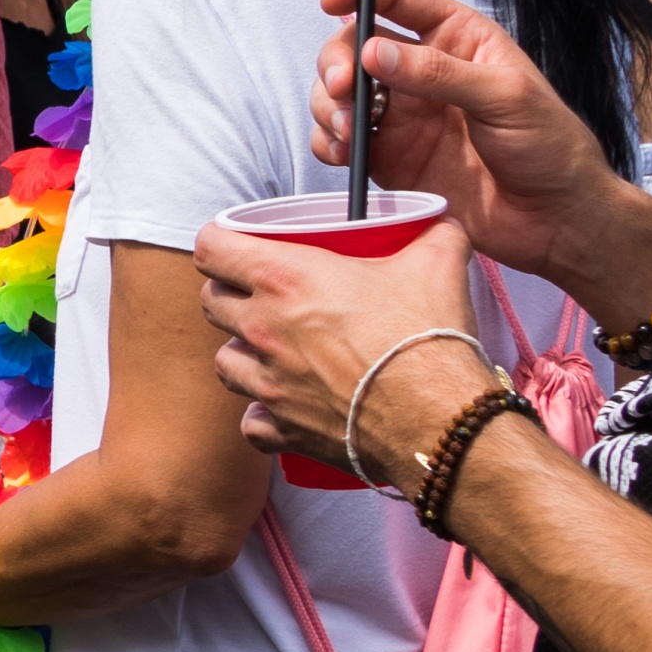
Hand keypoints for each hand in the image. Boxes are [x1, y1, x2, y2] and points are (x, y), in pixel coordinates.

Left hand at [195, 214, 486, 484]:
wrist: (437, 418)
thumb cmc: (428, 336)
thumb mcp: (438, 262)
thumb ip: (433, 232)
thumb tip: (440, 223)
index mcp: (285, 279)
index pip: (211, 248)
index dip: (220, 241)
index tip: (239, 243)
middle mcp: (264, 329)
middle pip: (212, 302)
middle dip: (232, 293)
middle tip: (265, 293)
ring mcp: (268, 383)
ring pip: (225, 362)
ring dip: (244, 353)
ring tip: (276, 349)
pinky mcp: (284, 428)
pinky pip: (253, 422)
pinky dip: (265, 414)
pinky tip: (288, 404)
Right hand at [309, 0, 651, 288]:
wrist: (555, 220)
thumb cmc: (549, 147)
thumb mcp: (506, 97)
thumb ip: (439, 73)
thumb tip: (373, 52)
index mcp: (456, 38)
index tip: (332, 1)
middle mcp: (421, 71)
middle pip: (354, 45)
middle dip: (337, 61)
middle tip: (344, 87)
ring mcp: (400, 116)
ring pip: (338, 93)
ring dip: (330, 106)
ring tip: (350, 133)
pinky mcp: (388, 158)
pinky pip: (338, 142)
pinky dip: (328, 143)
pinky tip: (346, 155)